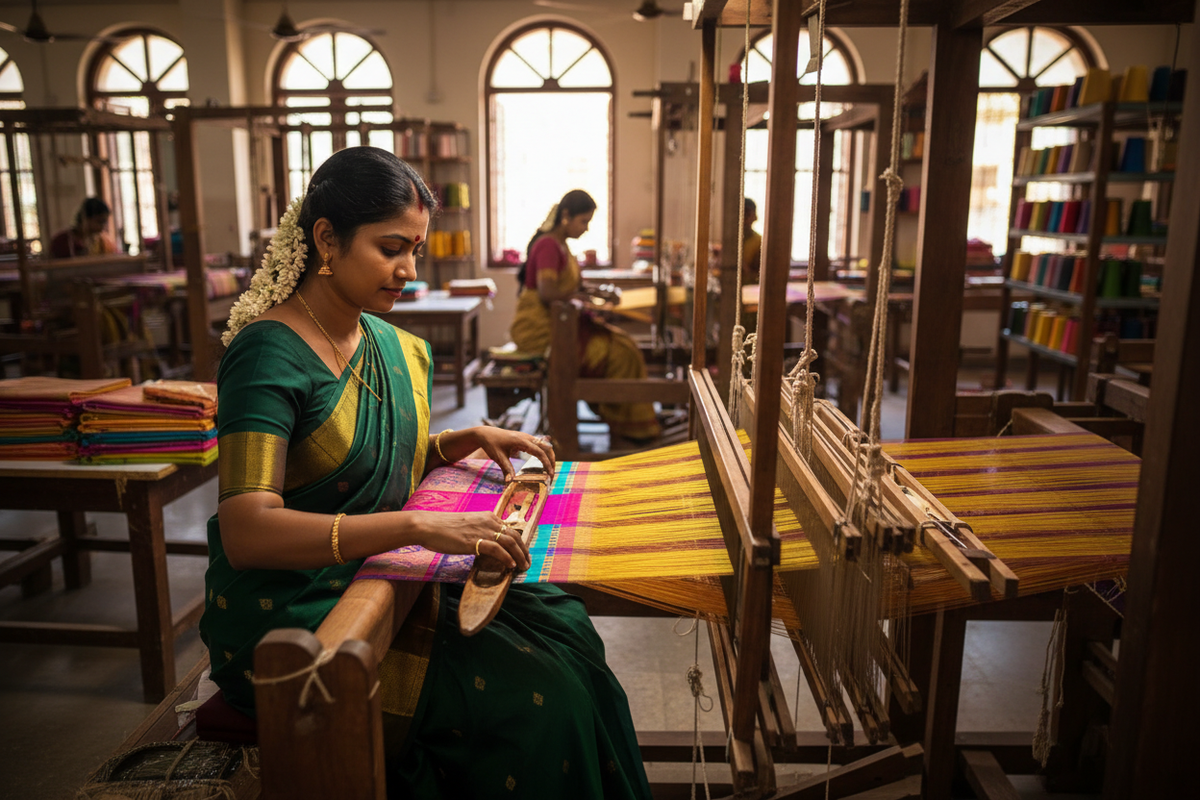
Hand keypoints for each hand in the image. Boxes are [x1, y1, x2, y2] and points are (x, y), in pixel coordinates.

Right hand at [412, 510, 530, 570]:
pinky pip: (497, 550)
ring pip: (510, 543)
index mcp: (487, 516)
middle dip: (523, 550)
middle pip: (514, 536)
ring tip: (523, 566)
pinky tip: (511, 565)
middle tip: (527, 562)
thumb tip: (486, 545)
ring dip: (519, 556)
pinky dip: (507, 558)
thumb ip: (479, 532)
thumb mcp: (467, 526)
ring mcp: (483, 530)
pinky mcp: (475, 541)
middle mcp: (489, 521)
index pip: (510, 529)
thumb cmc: (443, 527)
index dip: (519, 542)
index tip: (522, 552)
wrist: (428, 526)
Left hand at [469, 427, 555, 482]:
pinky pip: (539, 445)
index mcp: (521, 441)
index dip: (547, 463)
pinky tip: (542, 464)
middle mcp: (527, 437)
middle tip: (552, 475)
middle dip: (552, 460)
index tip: (550, 474)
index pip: (540, 452)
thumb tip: (511, 482)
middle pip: (547, 447)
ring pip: (544, 445)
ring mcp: (527, 437)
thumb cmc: (491, 444)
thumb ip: (506, 469)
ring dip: (549, 456)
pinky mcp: (525, 439)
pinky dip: (544, 454)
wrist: (486, 433)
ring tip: (549, 470)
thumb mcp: (498, 457)